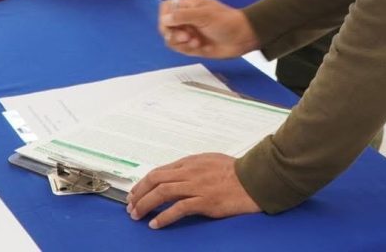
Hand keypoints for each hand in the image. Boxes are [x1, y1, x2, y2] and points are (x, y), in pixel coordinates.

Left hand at [126, 153, 259, 228]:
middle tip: (131, 206)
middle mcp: (190, 171)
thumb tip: (176, 175)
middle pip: (156, 180)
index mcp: (191, 161)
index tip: (135, 193)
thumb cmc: (236, 171)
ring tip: (137, 215)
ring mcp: (197, 186)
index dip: (143, 183)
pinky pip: (178, 208)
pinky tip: (155, 224)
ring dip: (146, 204)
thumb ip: (192, 166)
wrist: (254, 179)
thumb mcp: (210, 161)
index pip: (159, 171)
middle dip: (139, 193)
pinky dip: (163, 217)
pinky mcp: (205, 200)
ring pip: (162, 192)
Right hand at [158, 0, 259, 58]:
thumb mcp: (205, 15)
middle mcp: (187, 19)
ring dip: (181, 43)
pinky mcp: (193, 46)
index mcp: (189, 6)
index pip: (167, 8)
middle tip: (185, 36)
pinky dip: (187, 49)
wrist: (243, 38)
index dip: (165, 17)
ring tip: (195, 42)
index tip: (170, 24)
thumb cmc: (229, 22)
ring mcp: (189, 33)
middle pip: (166, 26)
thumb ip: (183, 16)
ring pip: (171, 39)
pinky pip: (180, 49)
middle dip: (173, 33)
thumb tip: (165, 18)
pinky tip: (199, 46)